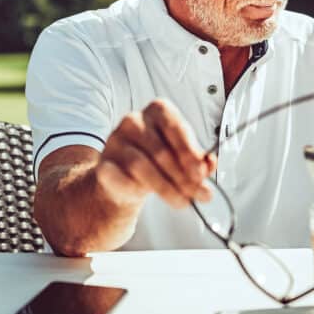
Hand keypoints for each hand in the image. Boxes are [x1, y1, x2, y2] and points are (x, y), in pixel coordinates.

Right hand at [95, 99, 215, 208]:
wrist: (126, 179)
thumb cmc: (159, 161)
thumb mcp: (183, 157)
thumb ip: (199, 160)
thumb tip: (210, 163)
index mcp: (158, 111)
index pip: (175, 127)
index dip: (189, 153)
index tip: (201, 174)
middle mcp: (134, 121)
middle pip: (161, 151)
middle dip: (184, 178)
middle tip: (199, 194)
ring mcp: (115, 141)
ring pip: (142, 167)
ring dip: (167, 188)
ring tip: (183, 201)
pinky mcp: (104, 164)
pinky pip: (122, 179)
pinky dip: (137, 191)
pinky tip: (148, 197)